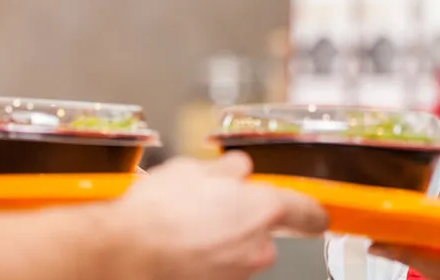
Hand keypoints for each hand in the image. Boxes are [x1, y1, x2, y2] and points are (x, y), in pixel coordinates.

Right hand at [107, 153, 327, 279]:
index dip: (312, 210)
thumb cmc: (157, 212)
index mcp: (264, 208)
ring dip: (223, 238)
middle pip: (265, 230)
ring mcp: (239, 272)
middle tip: (211, 204)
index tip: (316, 212)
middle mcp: (259, 245)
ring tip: (186, 225)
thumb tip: (238, 170)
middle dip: (243, 218)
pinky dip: (207, 257)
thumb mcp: (193, 170)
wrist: (123, 253)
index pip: (308, 212)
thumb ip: (228, 170)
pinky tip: (180, 244)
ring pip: (240, 249)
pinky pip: (221, 265)